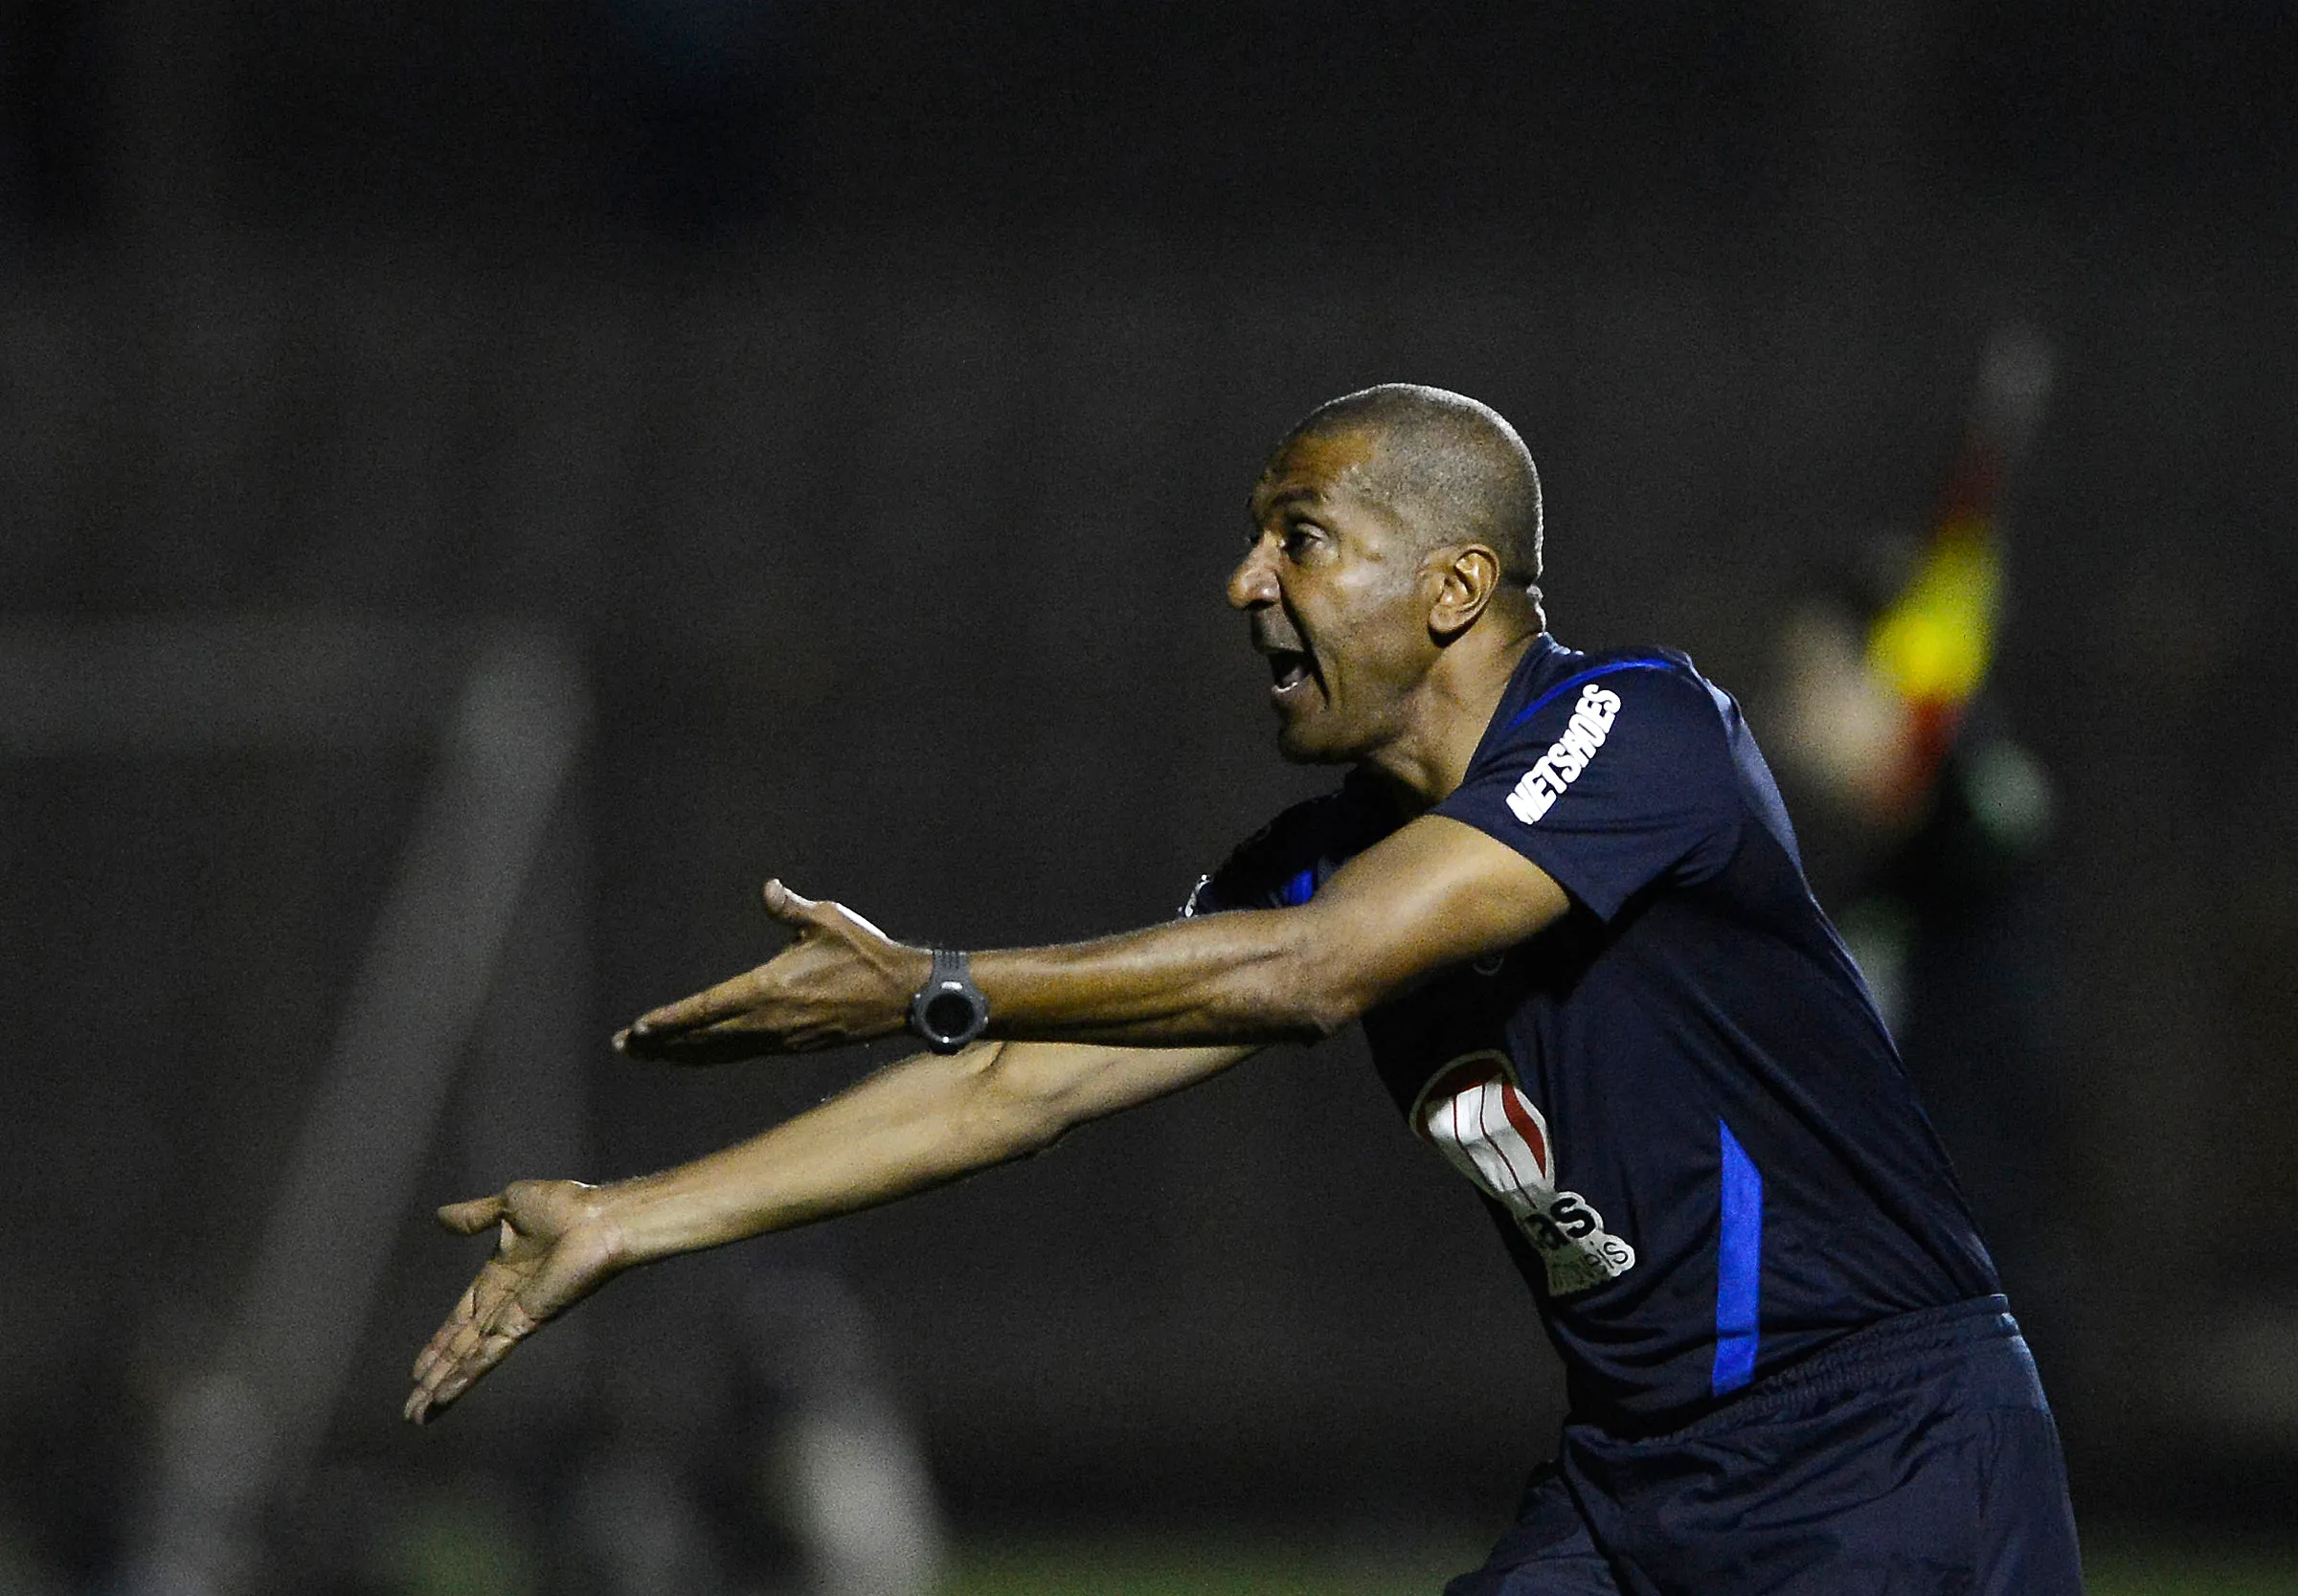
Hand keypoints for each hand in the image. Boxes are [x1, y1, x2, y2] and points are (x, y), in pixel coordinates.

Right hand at [404, 1179, 627, 1423]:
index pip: (460, 1320)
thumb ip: (475, 1216)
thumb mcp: (509, 1206)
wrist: (600, 1217)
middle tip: (412, 1410)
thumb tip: (441, 1216)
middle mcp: (504, 1304)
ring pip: (470, 1360)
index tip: (418, 1369)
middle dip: (435, 1378)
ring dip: (443, 1387)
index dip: (438, 1345)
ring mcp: (515, 1317)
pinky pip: (489, 1354)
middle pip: (461, 1349)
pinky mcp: (525, 1323)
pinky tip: (445, 1396)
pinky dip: (466, 1375)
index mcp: (498, 1278)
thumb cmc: (567, 1207)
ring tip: (419, 1416)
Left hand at [615, 879, 930, 1062]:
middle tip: (621, 1047)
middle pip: (703, 1037)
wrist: (903, 996)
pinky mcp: (792, 1045)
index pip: (709, 1007)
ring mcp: (780, 1038)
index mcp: (771, 988)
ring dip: (681, 1053)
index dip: (671, 1019)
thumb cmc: (866, 952)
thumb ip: (791, 908)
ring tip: (647, 1055)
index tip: (638, 1027)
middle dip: (661, 1043)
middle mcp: (769, 1020)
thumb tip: (768, 888)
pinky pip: (740, 1054)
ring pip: (719, 1051)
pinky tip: (695, 1055)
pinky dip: (711, 1055)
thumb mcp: (830, 919)